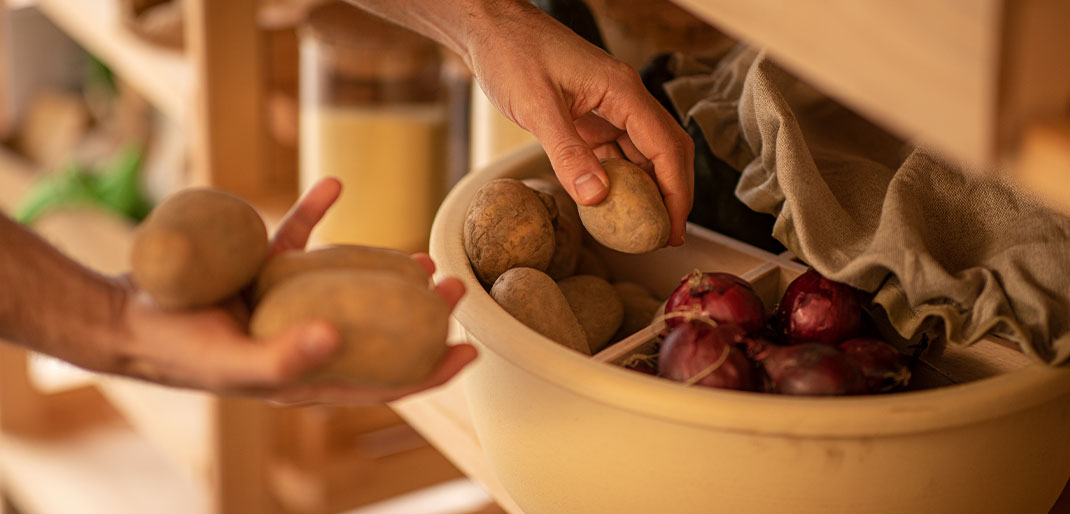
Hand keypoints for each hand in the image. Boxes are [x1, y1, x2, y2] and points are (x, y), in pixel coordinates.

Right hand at [110, 178, 476, 403]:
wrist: (126, 316)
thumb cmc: (181, 348)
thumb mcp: (234, 363)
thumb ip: (285, 358)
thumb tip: (340, 336)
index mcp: (309, 374)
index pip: (383, 383)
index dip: (430, 372)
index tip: (471, 351)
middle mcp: (308, 339)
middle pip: (379, 333)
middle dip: (422, 318)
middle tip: (453, 288)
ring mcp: (289, 305)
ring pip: (351, 290)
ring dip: (386, 273)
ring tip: (421, 258)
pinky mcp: (263, 271)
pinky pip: (297, 239)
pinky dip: (313, 213)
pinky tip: (332, 186)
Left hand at [465, 1, 693, 244]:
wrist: (491, 29)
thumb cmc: (512, 52)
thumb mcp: (537, 106)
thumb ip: (566, 152)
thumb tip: (595, 198)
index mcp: (622, 90)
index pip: (666, 146)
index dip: (677, 190)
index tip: (674, 227)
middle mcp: (623, 98)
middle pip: (666, 150)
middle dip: (673, 193)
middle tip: (668, 235)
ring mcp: (608, 107)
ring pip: (643, 153)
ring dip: (648, 189)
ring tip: (644, 229)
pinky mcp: (589, 116)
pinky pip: (616, 151)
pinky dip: (620, 179)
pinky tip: (615, 205)